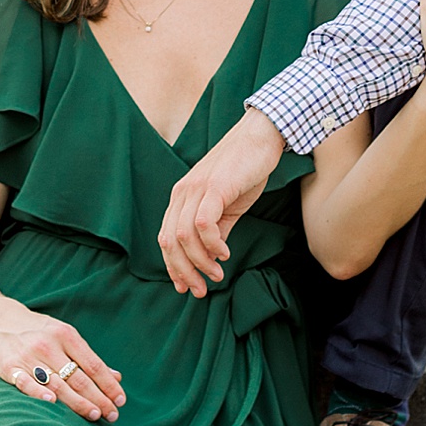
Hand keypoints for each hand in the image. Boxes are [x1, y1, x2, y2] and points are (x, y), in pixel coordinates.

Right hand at [0, 285, 125, 422]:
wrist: (1, 321)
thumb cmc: (41, 332)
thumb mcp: (66, 337)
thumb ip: (89, 358)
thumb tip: (117, 377)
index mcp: (66, 335)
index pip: (93, 364)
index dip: (108, 384)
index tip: (120, 400)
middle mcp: (49, 345)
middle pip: (77, 377)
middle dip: (98, 398)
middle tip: (112, 415)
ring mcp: (29, 356)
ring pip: (57, 383)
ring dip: (77, 402)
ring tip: (93, 415)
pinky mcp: (10, 367)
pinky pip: (25, 382)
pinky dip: (38, 392)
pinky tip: (52, 402)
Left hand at [158, 107, 285, 296]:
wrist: (260, 136)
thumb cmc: (245, 169)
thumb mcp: (227, 205)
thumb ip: (216, 230)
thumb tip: (210, 258)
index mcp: (182, 197)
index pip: (165, 238)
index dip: (173, 266)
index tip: (187, 287)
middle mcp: (183, 193)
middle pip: (169, 241)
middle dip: (183, 271)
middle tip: (201, 290)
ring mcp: (197, 188)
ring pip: (184, 236)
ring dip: (200, 262)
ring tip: (217, 274)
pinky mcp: (215, 187)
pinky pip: (203, 223)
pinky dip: (211, 244)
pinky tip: (225, 253)